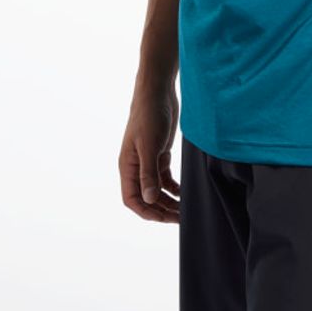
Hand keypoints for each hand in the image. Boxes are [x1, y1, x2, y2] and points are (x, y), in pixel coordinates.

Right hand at [118, 83, 180, 222]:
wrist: (158, 92)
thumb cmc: (149, 115)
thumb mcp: (149, 145)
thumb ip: (148, 173)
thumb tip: (149, 199)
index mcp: (127, 166)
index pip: (132, 199)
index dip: (146, 211)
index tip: (164, 219)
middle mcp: (136, 166)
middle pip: (146, 197)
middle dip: (161, 209)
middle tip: (180, 218)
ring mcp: (148, 160)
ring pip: (156, 189)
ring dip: (168, 200)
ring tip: (184, 210)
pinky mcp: (160, 153)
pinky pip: (164, 177)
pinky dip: (173, 187)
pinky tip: (183, 193)